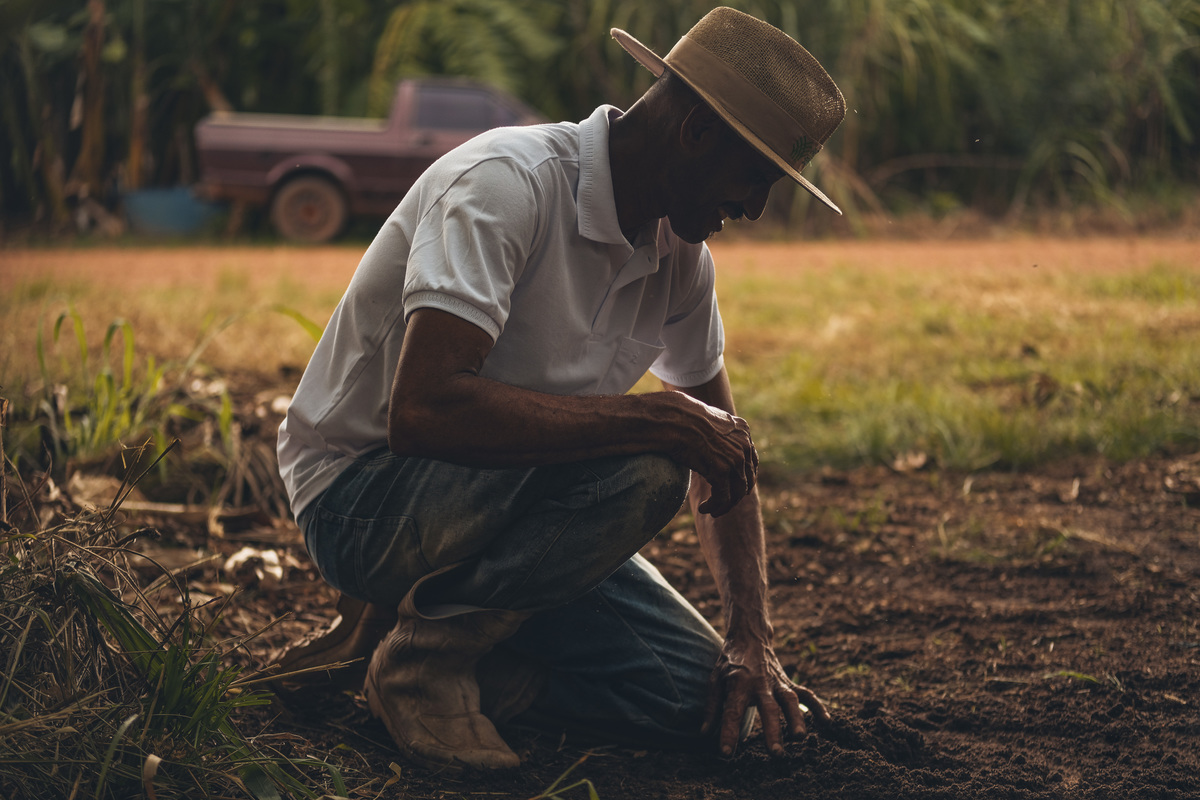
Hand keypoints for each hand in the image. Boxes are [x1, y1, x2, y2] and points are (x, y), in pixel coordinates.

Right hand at [666, 394, 757, 516]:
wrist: (674, 419)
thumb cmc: (683, 419)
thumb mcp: (710, 421)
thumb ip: (720, 434)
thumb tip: (715, 443)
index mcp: (743, 432)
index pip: (751, 462)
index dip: (743, 478)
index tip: (732, 488)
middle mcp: (744, 445)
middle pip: (746, 479)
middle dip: (735, 495)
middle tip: (722, 504)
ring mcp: (735, 459)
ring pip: (737, 492)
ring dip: (725, 505)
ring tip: (712, 510)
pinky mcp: (722, 471)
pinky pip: (723, 498)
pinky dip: (715, 507)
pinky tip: (704, 509)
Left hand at [702, 634, 829, 756]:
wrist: (749, 637)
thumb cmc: (729, 663)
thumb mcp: (714, 680)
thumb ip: (712, 707)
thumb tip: (705, 733)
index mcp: (738, 684)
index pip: (732, 712)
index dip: (729, 733)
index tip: (726, 754)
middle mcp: (760, 684)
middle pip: (768, 708)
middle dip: (773, 730)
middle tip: (776, 753)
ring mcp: (778, 682)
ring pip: (791, 700)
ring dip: (797, 719)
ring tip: (800, 738)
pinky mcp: (789, 683)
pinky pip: (806, 694)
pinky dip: (817, 706)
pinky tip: (827, 722)